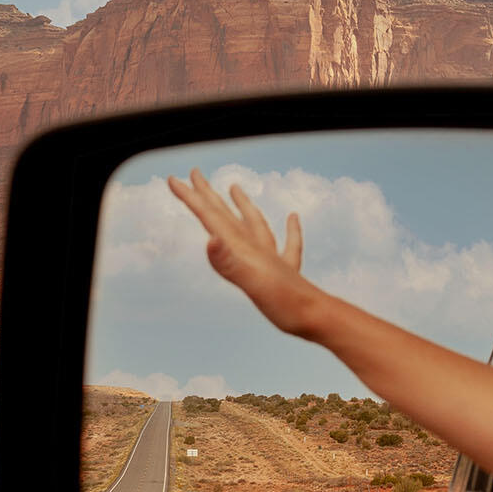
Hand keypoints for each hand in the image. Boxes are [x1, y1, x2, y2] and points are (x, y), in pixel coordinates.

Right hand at [166, 168, 322, 337]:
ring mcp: (272, 258)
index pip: (211, 218)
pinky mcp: (286, 272)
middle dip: (208, 195)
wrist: (319, 317)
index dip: (191, 199)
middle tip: (194, 174)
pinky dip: (289, 229)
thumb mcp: (251, 284)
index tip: (173, 179)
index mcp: (243, 248)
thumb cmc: (285, 303)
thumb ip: (229, 263)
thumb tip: (209, 239)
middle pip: (227, 215)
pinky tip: (292, 218)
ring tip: (234, 188)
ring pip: (255, 223)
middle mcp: (256, 248)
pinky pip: (288, 244)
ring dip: (242, 204)